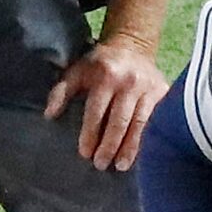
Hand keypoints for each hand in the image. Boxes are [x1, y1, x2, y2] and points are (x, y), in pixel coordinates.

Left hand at [45, 34, 165, 171]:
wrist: (133, 46)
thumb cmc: (100, 64)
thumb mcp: (77, 71)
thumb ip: (61, 91)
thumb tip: (49, 115)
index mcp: (105, 76)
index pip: (97, 110)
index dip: (90, 134)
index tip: (85, 153)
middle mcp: (128, 81)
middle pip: (119, 120)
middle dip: (109, 145)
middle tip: (101, 164)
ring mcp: (148, 87)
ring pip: (139, 123)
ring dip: (129, 148)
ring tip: (120, 166)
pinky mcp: (162, 92)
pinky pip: (155, 120)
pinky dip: (147, 139)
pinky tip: (142, 154)